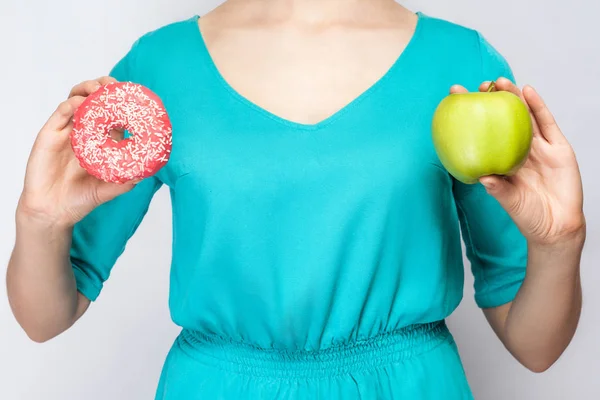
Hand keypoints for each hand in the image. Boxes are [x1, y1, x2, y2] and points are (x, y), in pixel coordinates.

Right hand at [18, 76, 137, 228]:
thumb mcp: (107, 190)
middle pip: (94, 102)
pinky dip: (72, 105)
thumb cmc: (80, 199)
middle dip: (104, 89)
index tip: (134, 96)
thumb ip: (124, 182)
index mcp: (100, 142)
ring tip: (99, 88)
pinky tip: (82, 103)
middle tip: (116, 84)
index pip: (113, 116)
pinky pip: (61, 114)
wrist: (53, 211)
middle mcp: (84, 133)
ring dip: (87, 90)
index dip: (121, 104)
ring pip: (76, 101)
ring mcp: (67, 132)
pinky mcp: (49, 134)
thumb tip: (144, 175)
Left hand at [450, 78, 584, 245]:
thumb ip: (497, 188)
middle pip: (505, 120)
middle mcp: (519, 150)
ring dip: (514, 97)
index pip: (485, 134)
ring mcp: (539, 148)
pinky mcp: (559, 148)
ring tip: (501, 82)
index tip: (456, 103)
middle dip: (492, 101)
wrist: (557, 227)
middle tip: (479, 85)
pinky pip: (547, 124)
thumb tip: (482, 177)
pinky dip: (538, 107)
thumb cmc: (528, 215)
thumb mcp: (508, 201)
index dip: (472, 118)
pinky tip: (528, 92)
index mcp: (503, 161)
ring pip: (525, 117)